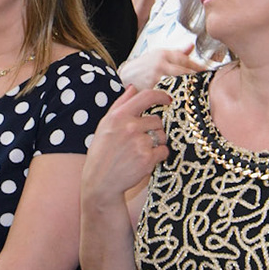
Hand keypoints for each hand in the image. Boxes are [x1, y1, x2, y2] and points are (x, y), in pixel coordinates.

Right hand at [83, 85, 171, 207]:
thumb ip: (120, 104)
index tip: (168, 100)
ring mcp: (140, 143)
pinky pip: (164, 151)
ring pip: (162, 136)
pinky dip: (159, 156)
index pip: (146, 97)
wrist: (100, 182)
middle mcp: (130, 127)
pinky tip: (144, 160)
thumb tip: (133, 87)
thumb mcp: (105, 124)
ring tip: (140, 151)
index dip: (161, 96)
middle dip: (154, 129)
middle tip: (141, 141)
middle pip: (157, 120)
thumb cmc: (102, 152)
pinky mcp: (148, 158)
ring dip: (157, 143)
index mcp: (119, 116)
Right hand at [118, 44, 206, 90]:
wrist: (123, 77)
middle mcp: (160, 64)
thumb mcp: (158, 55)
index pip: (186, 59)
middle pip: (184, 72)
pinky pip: (168, 95)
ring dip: (189, 89)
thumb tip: (192, 45)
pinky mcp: (151, 91)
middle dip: (197, 79)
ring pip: (178, 84)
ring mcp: (155, 78)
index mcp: (163, 54)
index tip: (208, 73)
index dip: (199, 67)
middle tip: (207, 85)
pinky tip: (184, 102)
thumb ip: (177, 53)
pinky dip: (177, 98)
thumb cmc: (143, 67)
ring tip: (198, 94)